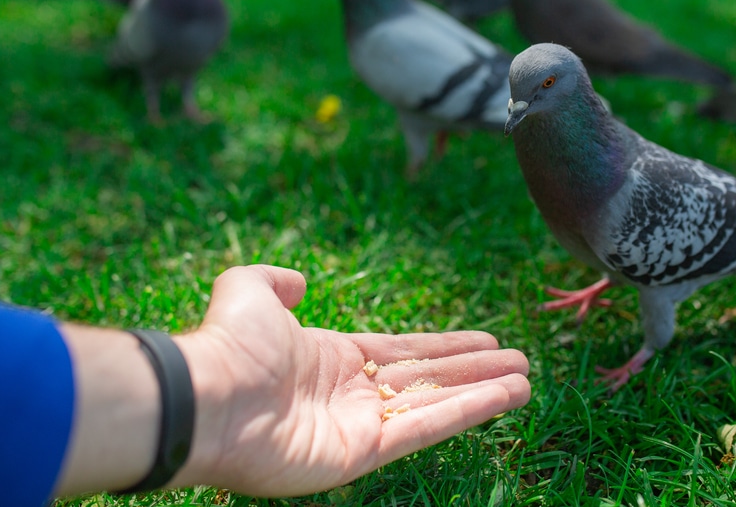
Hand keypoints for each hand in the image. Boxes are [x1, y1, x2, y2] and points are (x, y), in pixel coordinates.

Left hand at [174, 265, 530, 496]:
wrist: (209, 398)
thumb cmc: (230, 345)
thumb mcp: (249, 290)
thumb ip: (274, 281)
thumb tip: (299, 283)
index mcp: (333, 356)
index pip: (403, 351)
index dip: (445, 346)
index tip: (484, 339)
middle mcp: (353, 392)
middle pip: (429, 377)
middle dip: (474, 368)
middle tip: (518, 360)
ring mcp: (360, 425)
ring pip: (436, 404)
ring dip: (482, 391)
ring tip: (525, 380)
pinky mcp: (364, 454)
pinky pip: (426, 429)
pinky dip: (467, 413)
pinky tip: (503, 398)